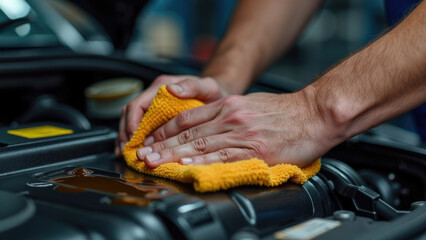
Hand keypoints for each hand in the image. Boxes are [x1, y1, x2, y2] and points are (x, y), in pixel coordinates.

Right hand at [115, 75, 226, 156]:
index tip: (133, 139)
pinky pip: (139, 128)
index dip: (132, 123)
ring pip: (130, 121)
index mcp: (161, 87)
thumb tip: (171, 88)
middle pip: (129, 114)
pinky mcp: (156, 117)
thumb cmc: (213, 93)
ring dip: (126, 138)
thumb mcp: (207, 87)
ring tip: (125, 154)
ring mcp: (153, 107)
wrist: (217, 96)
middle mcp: (154, 96)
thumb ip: (192, 86)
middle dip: (125, 133)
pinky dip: (133, 140)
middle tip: (126, 151)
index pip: (138, 104)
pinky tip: (132, 152)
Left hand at [137, 90, 332, 167]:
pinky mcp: (254, 149)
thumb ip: (227, 114)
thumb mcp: (250, 104)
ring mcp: (241, 133)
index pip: (188, 117)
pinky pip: (222, 157)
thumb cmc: (285, 111)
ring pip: (200, 144)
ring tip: (154, 162)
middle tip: (143, 154)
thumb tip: (208, 128)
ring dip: (173, 155)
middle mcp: (230, 117)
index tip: (152, 139)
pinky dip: (201, 162)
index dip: (166, 130)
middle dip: (162, 144)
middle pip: (188, 132)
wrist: (314, 115)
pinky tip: (186, 167)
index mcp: (228, 105)